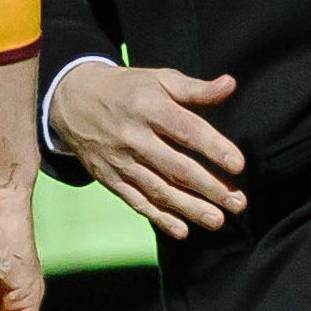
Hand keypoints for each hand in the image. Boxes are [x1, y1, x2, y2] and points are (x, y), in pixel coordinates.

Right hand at [51, 63, 247, 238]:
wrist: (72, 101)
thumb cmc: (127, 89)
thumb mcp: (158, 80)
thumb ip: (195, 88)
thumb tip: (230, 85)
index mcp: (149, 107)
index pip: (186, 130)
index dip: (213, 148)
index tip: (238, 165)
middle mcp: (134, 136)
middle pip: (176, 167)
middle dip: (209, 188)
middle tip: (238, 202)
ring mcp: (120, 161)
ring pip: (158, 189)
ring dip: (189, 208)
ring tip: (217, 220)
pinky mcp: (109, 178)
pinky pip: (136, 201)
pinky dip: (158, 217)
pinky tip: (182, 230)